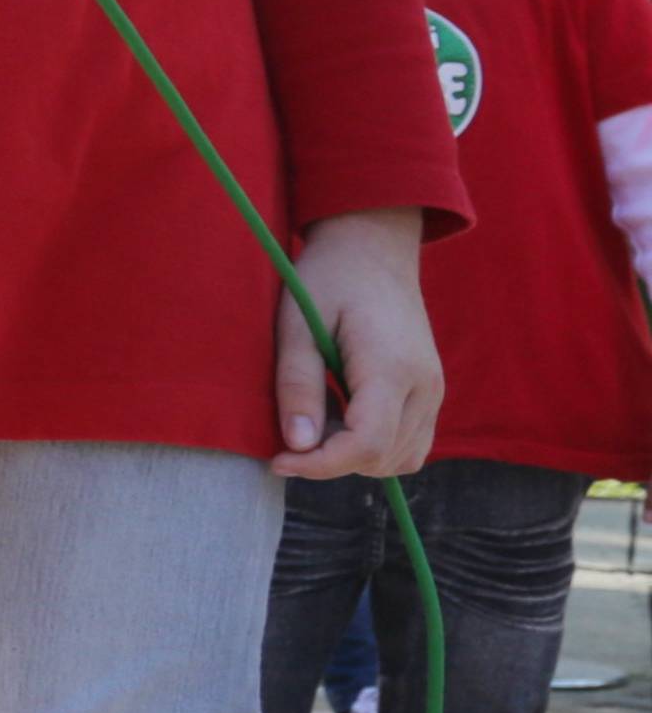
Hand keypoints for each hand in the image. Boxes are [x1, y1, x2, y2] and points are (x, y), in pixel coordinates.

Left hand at [271, 210, 441, 479]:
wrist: (374, 247)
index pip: (365, 445)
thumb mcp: (299, 323)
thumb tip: (297, 444)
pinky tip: (345, 420)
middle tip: (292, 432)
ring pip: (400, 459)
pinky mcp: (432, 392)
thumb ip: (298, 383)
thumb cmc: (330, 277)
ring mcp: (434, 390)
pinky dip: (377, 449)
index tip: (277, 460)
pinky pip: (411, 445)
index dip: (319, 465)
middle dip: (332, 461)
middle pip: (383, 458)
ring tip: (320, 420)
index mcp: (392, 367)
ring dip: (355, 457)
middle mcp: (424, 385)